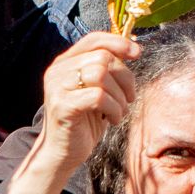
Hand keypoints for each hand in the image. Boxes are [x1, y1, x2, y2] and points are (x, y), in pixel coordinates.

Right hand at [36, 32, 138, 176]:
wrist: (62, 154)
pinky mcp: (63, 106)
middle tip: (129, 98)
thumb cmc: (84, 122)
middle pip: (102, 57)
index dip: (118, 43)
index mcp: (65, 63)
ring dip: (119, 95)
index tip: (137, 54)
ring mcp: (57, 87)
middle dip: (124, 77)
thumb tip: (132, 49)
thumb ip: (106, 70)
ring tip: (120, 111)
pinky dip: (114, 109)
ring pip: (101, 74)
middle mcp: (57, 71)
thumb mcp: (96, 90)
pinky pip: (99, 97)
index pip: (93, 39)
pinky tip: (112, 120)